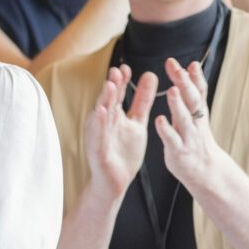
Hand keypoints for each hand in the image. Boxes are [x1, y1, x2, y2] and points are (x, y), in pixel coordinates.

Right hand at [84, 65, 154, 200]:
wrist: (115, 181)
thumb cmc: (123, 152)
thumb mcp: (137, 122)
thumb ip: (142, 100)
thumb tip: (151, 75)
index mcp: (113, 116)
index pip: (117, 94)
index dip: (121, 81)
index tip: (126, 68)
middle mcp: (103, 123)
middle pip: (108, 101)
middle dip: (112, 86)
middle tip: (117, 71)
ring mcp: (98, 136)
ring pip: (101, 115)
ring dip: (104, 100)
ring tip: (110, 86)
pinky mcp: (97, 150)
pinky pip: (98, 135)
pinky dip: (99, 123)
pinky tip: (102, 112)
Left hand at [156, 57, 226, 191]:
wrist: (204, 171)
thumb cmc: (194, 138)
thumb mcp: (196, 115)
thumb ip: (191, 93)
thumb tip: (192, 66)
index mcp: (197, 113)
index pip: (199, 91)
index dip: (195, 77)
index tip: (191, 62)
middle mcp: (195, 122)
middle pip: (193, 101)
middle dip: (186, 84)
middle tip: (178, 68)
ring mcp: (188, 137)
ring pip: (184, 119)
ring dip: (178, 105)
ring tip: (172, 90)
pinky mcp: (178, 151)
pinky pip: (172, 139)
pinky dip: (166, 130)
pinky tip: (159, 120)